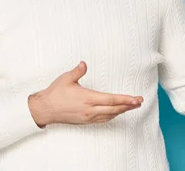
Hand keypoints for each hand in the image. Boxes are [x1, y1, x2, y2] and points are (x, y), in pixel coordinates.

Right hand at [28, 61, 142, 126]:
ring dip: (122, 111)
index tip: (136, 98)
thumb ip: (77, 71)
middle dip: (128, 105)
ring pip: (110, 115)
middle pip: (114, 109)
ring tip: (131, 106)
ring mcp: (88, 117)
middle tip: (139, 102)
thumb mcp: (66, 78)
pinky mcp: (85, 120)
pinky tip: (116, 112)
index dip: (126, 99)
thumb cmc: (55, 93)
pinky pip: (103, 119)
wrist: (45, 109)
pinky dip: (112, 115)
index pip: (112, 99)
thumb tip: (84, 63)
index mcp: (88, 98)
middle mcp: (90, 109)